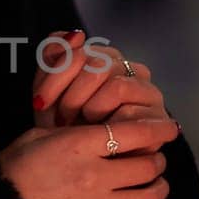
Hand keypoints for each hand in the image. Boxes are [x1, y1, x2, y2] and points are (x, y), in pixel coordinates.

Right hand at [0, 117, 176, 198]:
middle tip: (153, 161)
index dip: (158, 130)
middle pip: (148, 165)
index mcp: (77, 145)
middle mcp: (94, 174)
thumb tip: (99, 129)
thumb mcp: (35, 137)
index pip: (134, 132)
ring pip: (150, 197)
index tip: (168, 129)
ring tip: (153, 187)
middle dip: (156, 162)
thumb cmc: (11, 172)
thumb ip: (70, 132)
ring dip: (157, 189)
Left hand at [31, 29, 171, 127]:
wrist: (80, 164)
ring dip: (90, 110)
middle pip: (97, 65)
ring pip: (116, 86)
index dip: (55, 76)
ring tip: (80, 127)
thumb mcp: (49, 92)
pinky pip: (130, 113)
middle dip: (71, 96)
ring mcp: (148, 92)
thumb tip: (76, 34)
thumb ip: (53, 58)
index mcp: (105, 57)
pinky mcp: (159, 118)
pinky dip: (108, 126)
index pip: (78, 51)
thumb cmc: (64, 126)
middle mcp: (130, 69)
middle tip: (60, 119)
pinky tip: (98, 136)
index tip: (39, 101)